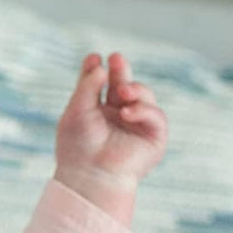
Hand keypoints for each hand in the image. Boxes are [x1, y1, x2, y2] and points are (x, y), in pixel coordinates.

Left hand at [54, 52, 167, 223]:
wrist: (89, 174)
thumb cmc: (77, 145)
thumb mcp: (76, 110)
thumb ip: (87, 85)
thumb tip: (100, 63)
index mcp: (96, 111)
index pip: (100, 85)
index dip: (98, 70)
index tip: (94, 58)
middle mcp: (117, 116)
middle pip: (123, 85)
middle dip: (121, 70)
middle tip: (116, 58)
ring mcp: (136, 125)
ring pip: (143, 95)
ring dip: (134, 89)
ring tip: (121, 93)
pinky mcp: (154, 137)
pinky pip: (156, 115)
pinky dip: (143, 110)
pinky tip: (127, 112)